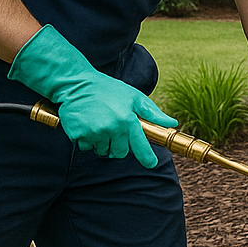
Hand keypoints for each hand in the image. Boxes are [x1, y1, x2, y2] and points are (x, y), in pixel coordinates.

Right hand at [9, 25, 176, 167]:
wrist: (76, 83)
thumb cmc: (108, 89)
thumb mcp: (134, 97)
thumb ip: (153, 113)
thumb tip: (171, 123)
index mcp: (127, 120)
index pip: (140, 147)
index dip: (147, 158)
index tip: (151, 163)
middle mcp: (111, 129)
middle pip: (120, 153)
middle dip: (119, 146)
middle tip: (115, 130)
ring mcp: (93, 133)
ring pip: (102, 151)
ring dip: (103, 144)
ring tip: (100, 125)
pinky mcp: (78, 135)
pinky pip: (86, 147)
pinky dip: (87, 140)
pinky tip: (88, 125)